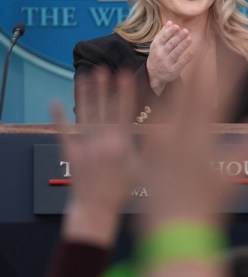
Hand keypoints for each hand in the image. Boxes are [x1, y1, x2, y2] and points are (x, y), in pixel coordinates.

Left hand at [52, 68, 137, 245]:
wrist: (97, 208)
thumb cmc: (124, 191)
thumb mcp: (144, 168)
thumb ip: (152, 149)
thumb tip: (165, 132)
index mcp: (121, 143)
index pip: (124, 110)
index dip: (126, 91)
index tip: (126, 75)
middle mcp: (102, 140)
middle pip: (103, 107)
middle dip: (104, 87)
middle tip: (102, 68)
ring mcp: (85, 145)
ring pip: (84, 114)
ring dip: (84, 94)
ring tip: (84, 77)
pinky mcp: (71, 153)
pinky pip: (63, 131)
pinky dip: (58, 117)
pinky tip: (54, 102)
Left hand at [136, 63, 247, 232]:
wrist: (172, 228)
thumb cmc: (208, 206)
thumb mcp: (236, 176)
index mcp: (202, 138)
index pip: (220, 96)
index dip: (232, 73)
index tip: (241, 55)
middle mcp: (178, 133)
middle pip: (191, 88)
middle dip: (201, 63)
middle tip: (206, 40)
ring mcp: (159, 138)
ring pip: (169, 98)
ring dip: (179, 74)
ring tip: (184, 53)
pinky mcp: (148, 145)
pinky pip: (153, 114)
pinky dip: (158, 97)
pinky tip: (158, 83)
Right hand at [146, 21, 193, 95]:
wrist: (154, 75)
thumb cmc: (157, 55)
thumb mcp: (157, 45)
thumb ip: (163, 33)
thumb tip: (170, 22)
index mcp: (156, 46)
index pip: (163, 38)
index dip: (169, 32)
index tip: (176, 26)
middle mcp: (160, 54)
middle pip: (170, 44)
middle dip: (178, 37)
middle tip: (186, 31)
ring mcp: (166, 63)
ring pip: (175, 53)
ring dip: (182, 46)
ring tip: (189, 39)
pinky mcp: (173, 71)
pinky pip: (180, 63)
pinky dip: (186, 58)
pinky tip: (192, 52)